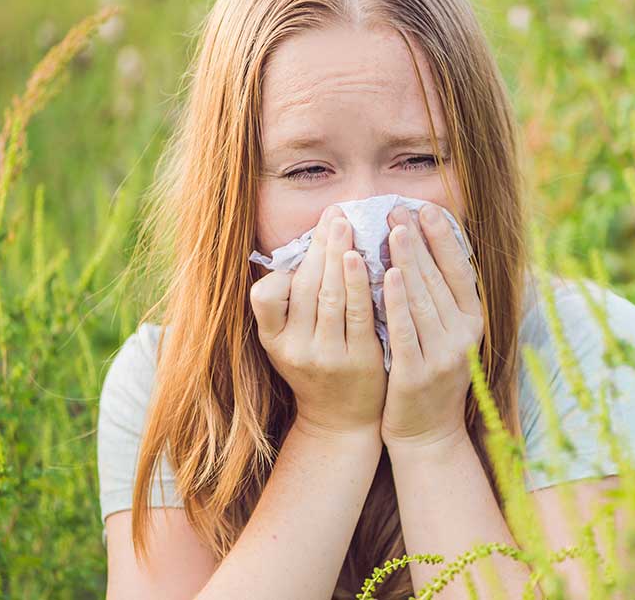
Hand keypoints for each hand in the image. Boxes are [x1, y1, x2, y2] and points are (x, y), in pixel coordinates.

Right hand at [249, 206, 386, 438]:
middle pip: (307, 287)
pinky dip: (364, 285)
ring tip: (348, 225)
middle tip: (335, 213)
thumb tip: (306, 247)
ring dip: (341, 257)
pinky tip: (369, 260)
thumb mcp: (290, 341)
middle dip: (321, 247)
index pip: (264, 297)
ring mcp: (328, 357)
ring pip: (333, 297)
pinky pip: (362, 315)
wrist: (343, 420)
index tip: (308, 234)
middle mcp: (296, 349)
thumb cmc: (318, 368)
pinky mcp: (359, 361)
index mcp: (273, 341)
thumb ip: (290, 303)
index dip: (284, 267)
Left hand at [379, 204, 484, 450]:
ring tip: (392, 230)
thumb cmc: (430, 377)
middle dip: (418, 241)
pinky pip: (407, 331)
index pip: (461, 271)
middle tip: (397, 208)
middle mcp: (464, 336)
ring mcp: (443, 356)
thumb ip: (439, 300)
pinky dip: (398, 302)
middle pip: (439, 279)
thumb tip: (422, 250)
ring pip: (424, 300)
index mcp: (473, 322)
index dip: (443, 238)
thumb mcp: (446, 336)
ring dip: (408, 261)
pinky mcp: (419, 374)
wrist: (427, 435)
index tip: (425, 208)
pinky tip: (387, 276)